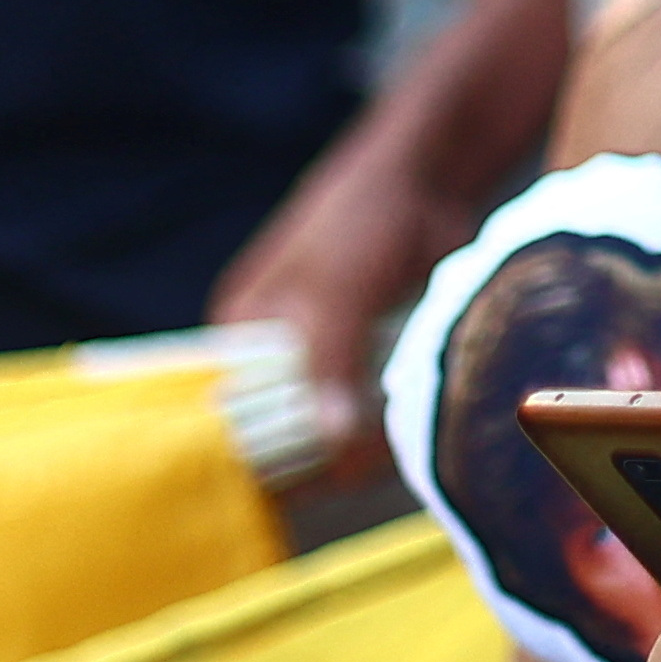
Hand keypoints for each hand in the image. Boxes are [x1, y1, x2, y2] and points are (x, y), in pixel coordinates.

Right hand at [204, 131, 468, 484]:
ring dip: (360, 446)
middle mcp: (274, 358)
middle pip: (282, 436)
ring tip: (392, 437)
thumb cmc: (364, 218)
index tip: (296, 482)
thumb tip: (331, 442)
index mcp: (239, 335)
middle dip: (318, 455)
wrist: (433, 180)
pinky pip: (371, 420)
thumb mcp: (336, 286)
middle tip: (361, 457)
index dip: (253, 457)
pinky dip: (389, 430)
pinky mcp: (370, 368)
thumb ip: (329, 359)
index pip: (228, 420)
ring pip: (332, 434)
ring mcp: (325, 365)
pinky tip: (414, 426)